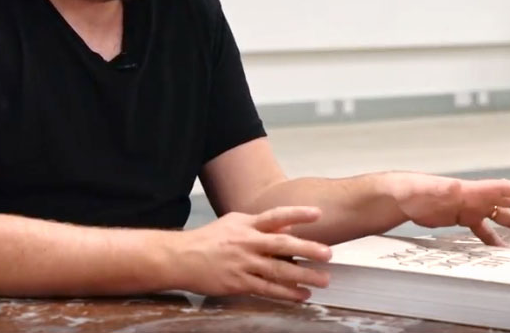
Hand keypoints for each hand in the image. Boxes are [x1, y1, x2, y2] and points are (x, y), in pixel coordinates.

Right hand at [171, 206, 331, 301]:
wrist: (180, 258)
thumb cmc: (208, 240)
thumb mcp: (234, 224)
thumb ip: (260, 225)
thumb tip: (286, 227)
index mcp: (246, 225)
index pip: (275, 216)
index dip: (297, 214)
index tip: (317, 214)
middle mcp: (246, 243)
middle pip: (281, 245)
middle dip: (306, 249)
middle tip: (328, 253)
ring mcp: (242, 264)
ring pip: (277, 271)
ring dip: (303, 276)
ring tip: (323, 280)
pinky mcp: (238, 283)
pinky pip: (266, 289)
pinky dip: (286, 293)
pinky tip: (301, 295)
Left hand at [389, 173, 509, 245]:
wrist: (403, 197)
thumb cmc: (417, 191)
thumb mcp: (433, 192)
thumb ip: (445, 192)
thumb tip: (455, 191)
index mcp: (472, 189)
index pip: (502, 188)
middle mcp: (476, 197)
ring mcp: (471, 208)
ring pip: (503, 217)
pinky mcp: (463, 218)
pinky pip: (485, 230)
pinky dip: (497, 239)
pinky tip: (506, 250)